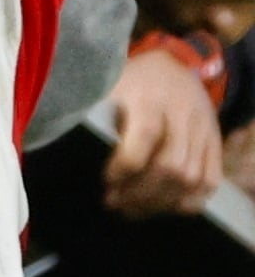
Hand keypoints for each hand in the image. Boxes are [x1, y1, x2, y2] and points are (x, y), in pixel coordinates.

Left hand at [105, 46, 222, 215]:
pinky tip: (161, 206)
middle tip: (113, 202)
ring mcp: (203, 130)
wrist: (173, 67)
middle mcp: (182, 113)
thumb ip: (92, 114)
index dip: (125, 165)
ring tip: (131, 208)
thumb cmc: (130, 82)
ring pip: (191, 178)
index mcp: (149, 96)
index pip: (146, 134)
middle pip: (171, 165)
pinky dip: (187, 201)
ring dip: (159, 202)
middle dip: (139, 193)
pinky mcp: (215, 143)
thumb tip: (60, 144)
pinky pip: (210, 181)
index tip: (105, 180)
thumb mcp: (107, 87)